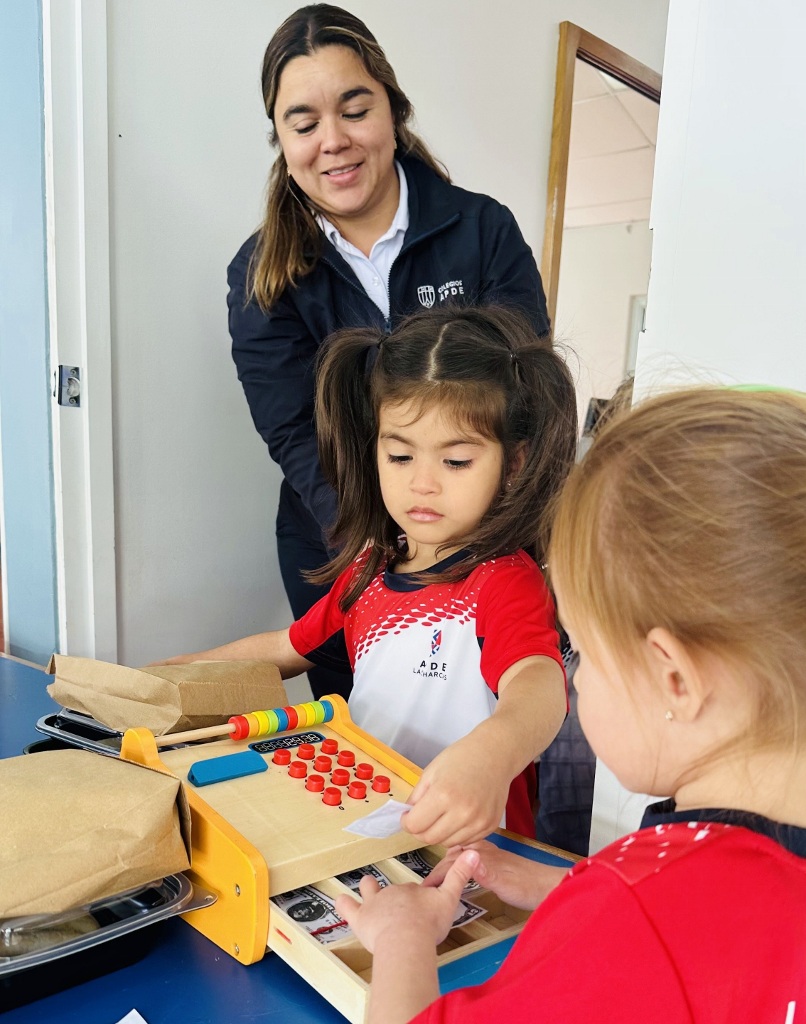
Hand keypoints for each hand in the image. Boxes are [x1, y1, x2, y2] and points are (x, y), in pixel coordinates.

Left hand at [335, 849, 480, 953]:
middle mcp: (392, 894)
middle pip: (392, 890)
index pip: (413, 891)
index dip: (417, 898)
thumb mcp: (449, 899)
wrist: (406, 940)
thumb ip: (460, 876)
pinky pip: (348, 907)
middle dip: (393, 894)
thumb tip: (474, 852)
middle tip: (396, 902)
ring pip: (369, 891)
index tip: (421, 906)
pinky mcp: (360, 919)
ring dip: (368, 889)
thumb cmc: (428, 924)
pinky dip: (344, 904)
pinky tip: (340, 900)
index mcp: (411, 891)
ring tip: (367, 885)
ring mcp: (374, 906)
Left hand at [401, 738, 508, 845]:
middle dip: (420, 830)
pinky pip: (465, 841)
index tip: (408, 816)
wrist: (494, 754)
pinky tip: (458, 817)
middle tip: (422, 818)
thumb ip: (416, 797)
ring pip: (447, 843)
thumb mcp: (431, 771)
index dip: (406, 821)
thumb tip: (408, 817)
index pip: (414, 826)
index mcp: (443, 795)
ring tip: (442, 815)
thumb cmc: (462, 758)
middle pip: (429, 838)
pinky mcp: (490, 826)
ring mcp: (478, 822)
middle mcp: (462, 813)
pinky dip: (457, 834)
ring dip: (439, 833)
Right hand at [422, 840, 567, 910]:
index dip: (435, 874)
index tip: (423, 889)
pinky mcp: (494, 860)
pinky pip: (469, 856)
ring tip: (436, 876)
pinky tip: (458, 868)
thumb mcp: (506, 884)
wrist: (550, 885)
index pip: (451, 862)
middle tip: (425, 885)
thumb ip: (485, 873)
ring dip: (447, 862)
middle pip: (453, 854)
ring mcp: (489, 854)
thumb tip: (463, 860)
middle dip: (438, 866)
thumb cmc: (528, 887)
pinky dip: (458, 860)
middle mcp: (483, 850)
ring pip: (460, 852)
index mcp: (482, 855)